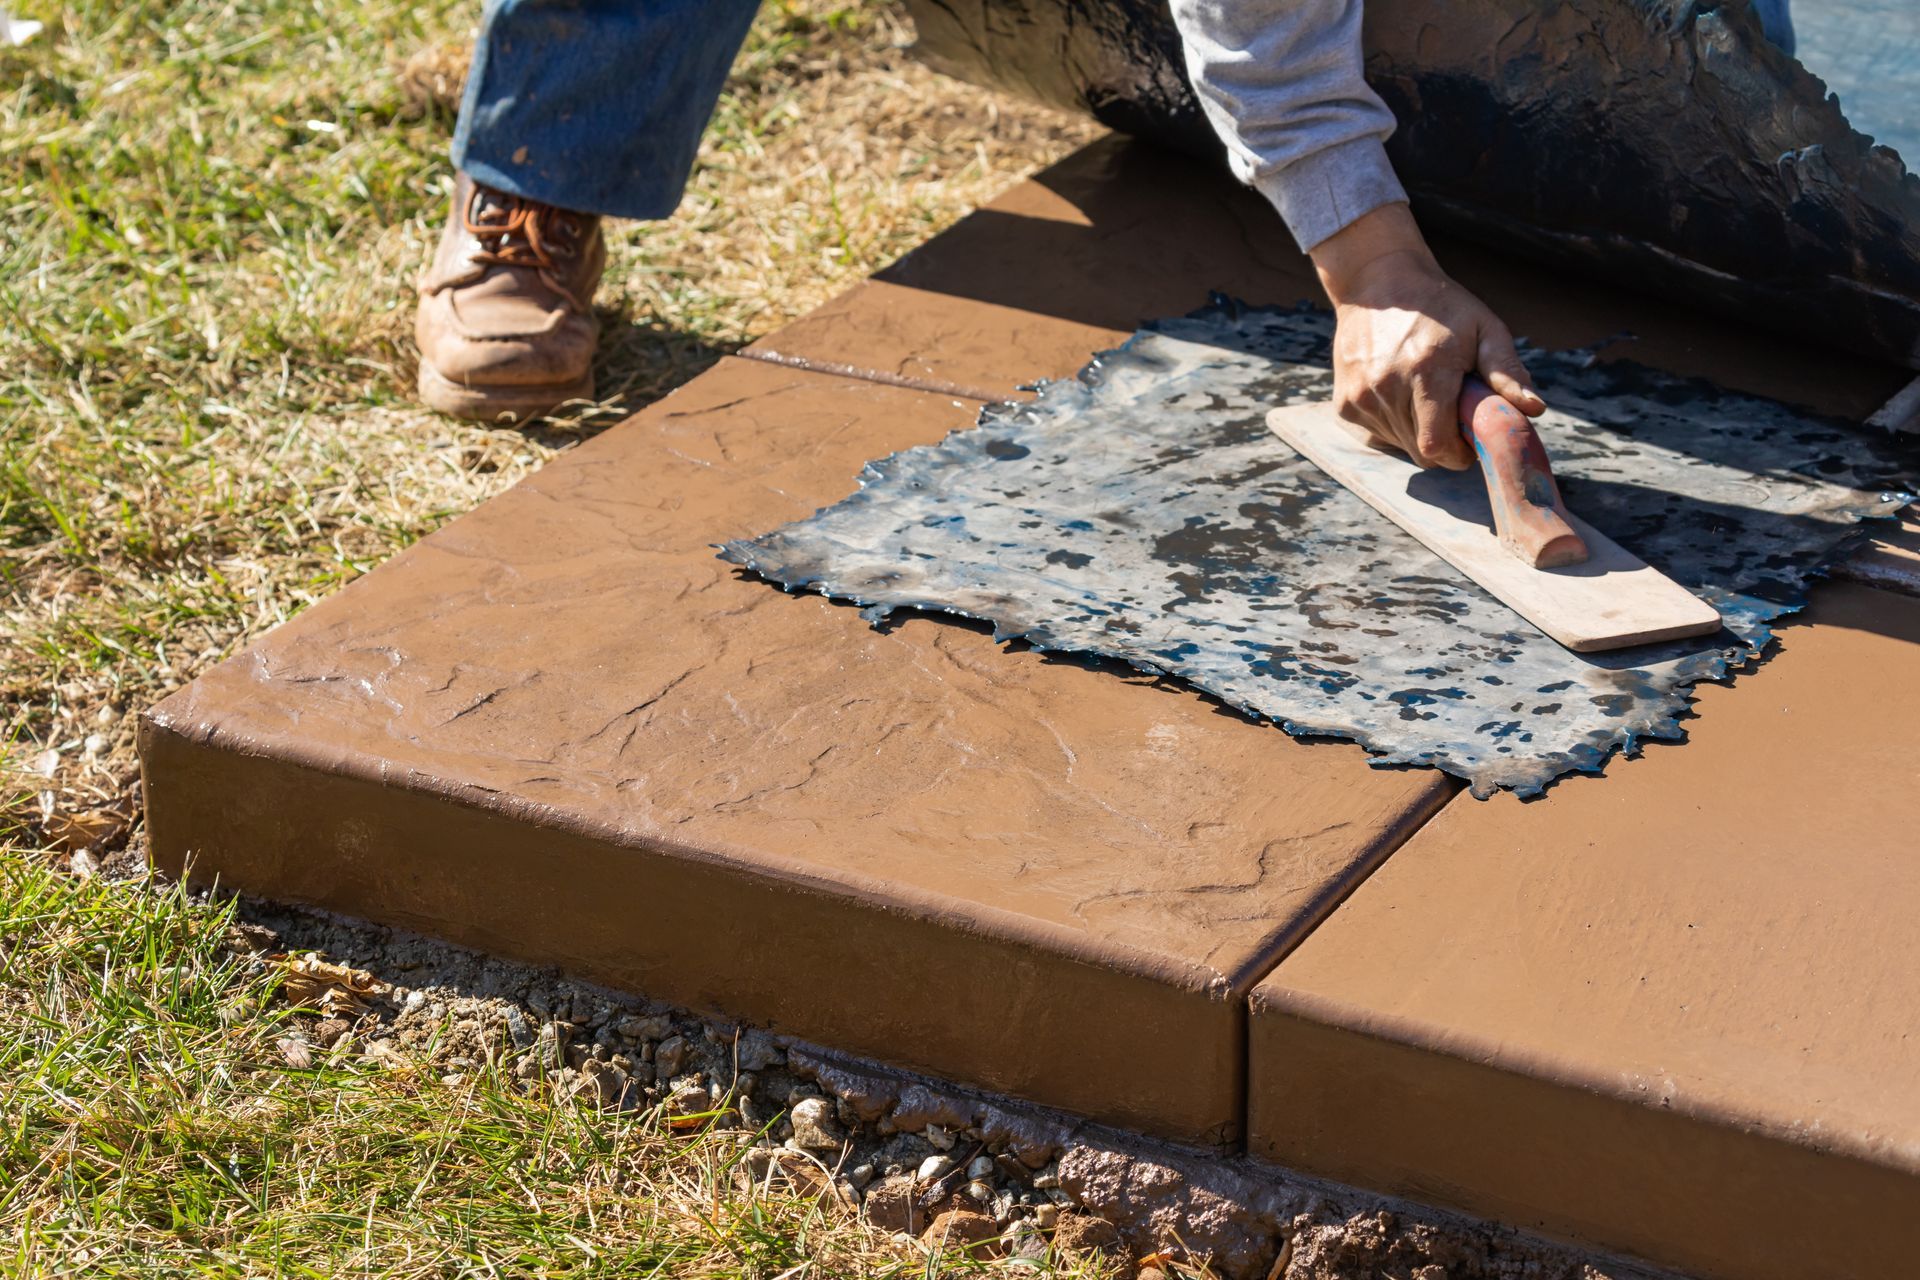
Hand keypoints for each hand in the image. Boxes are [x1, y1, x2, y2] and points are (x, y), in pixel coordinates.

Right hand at [1309, 203, 1543, 469]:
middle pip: (1420, 451)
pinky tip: (1400, 393)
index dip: (1458, 454)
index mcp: (1427, 372)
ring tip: (1424, 395)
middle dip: (1443, 443)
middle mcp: (1388, 388)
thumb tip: (1535, 408)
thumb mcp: (1483, 328)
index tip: (1469, 442)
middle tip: (1452, 412)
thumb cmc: (1440, 305)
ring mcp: (1361, 397)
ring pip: (1400, 445)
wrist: (1378, 281)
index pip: (1437, 446)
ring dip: (1418, 432)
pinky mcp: (1345, 402)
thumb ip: (1506, 371)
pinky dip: (1394, 425)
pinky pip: (1378, 435)